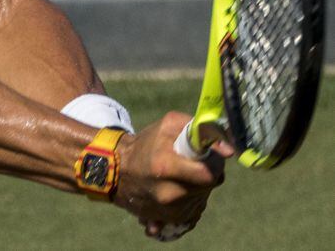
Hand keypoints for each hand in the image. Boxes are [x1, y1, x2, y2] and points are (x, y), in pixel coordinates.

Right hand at [113, 111, 233, 237]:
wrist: (117, 170)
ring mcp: (169, 210)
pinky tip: (177, 187)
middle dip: (206, 172)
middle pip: (208, 186)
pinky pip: (194, 210)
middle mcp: (168, 193)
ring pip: (202, 197)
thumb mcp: (167, 125)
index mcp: (165, 167)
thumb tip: (229, 149)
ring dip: (198, 185)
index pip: (209, 173)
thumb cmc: (146, 144)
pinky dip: (190, 198)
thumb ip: (199, 129)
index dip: (214, 162)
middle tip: (192, 162)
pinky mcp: (169, 220)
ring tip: (181, 174)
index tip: (207, 155)